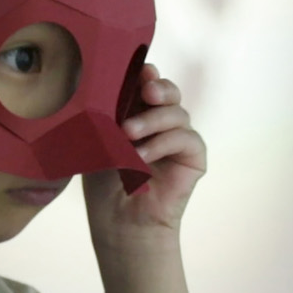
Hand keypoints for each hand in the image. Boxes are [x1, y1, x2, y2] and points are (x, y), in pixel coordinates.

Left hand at [83, 64, 205, 253]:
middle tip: (145, 92)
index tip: (138, 71)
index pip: (147, 85)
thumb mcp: (98, 143)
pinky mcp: (194, 158)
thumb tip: (102, 87)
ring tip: (127, 134)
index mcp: (138, 113)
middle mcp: (161, 123)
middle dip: (159, 87)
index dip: (146, 75)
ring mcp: (179, 140)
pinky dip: (163, 143)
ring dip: (152, 120)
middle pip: (169, 92)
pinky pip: (187, 139)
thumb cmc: (105, 184)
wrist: (119, 222)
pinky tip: (142, 156)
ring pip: (177, 114)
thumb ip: (106, 116)